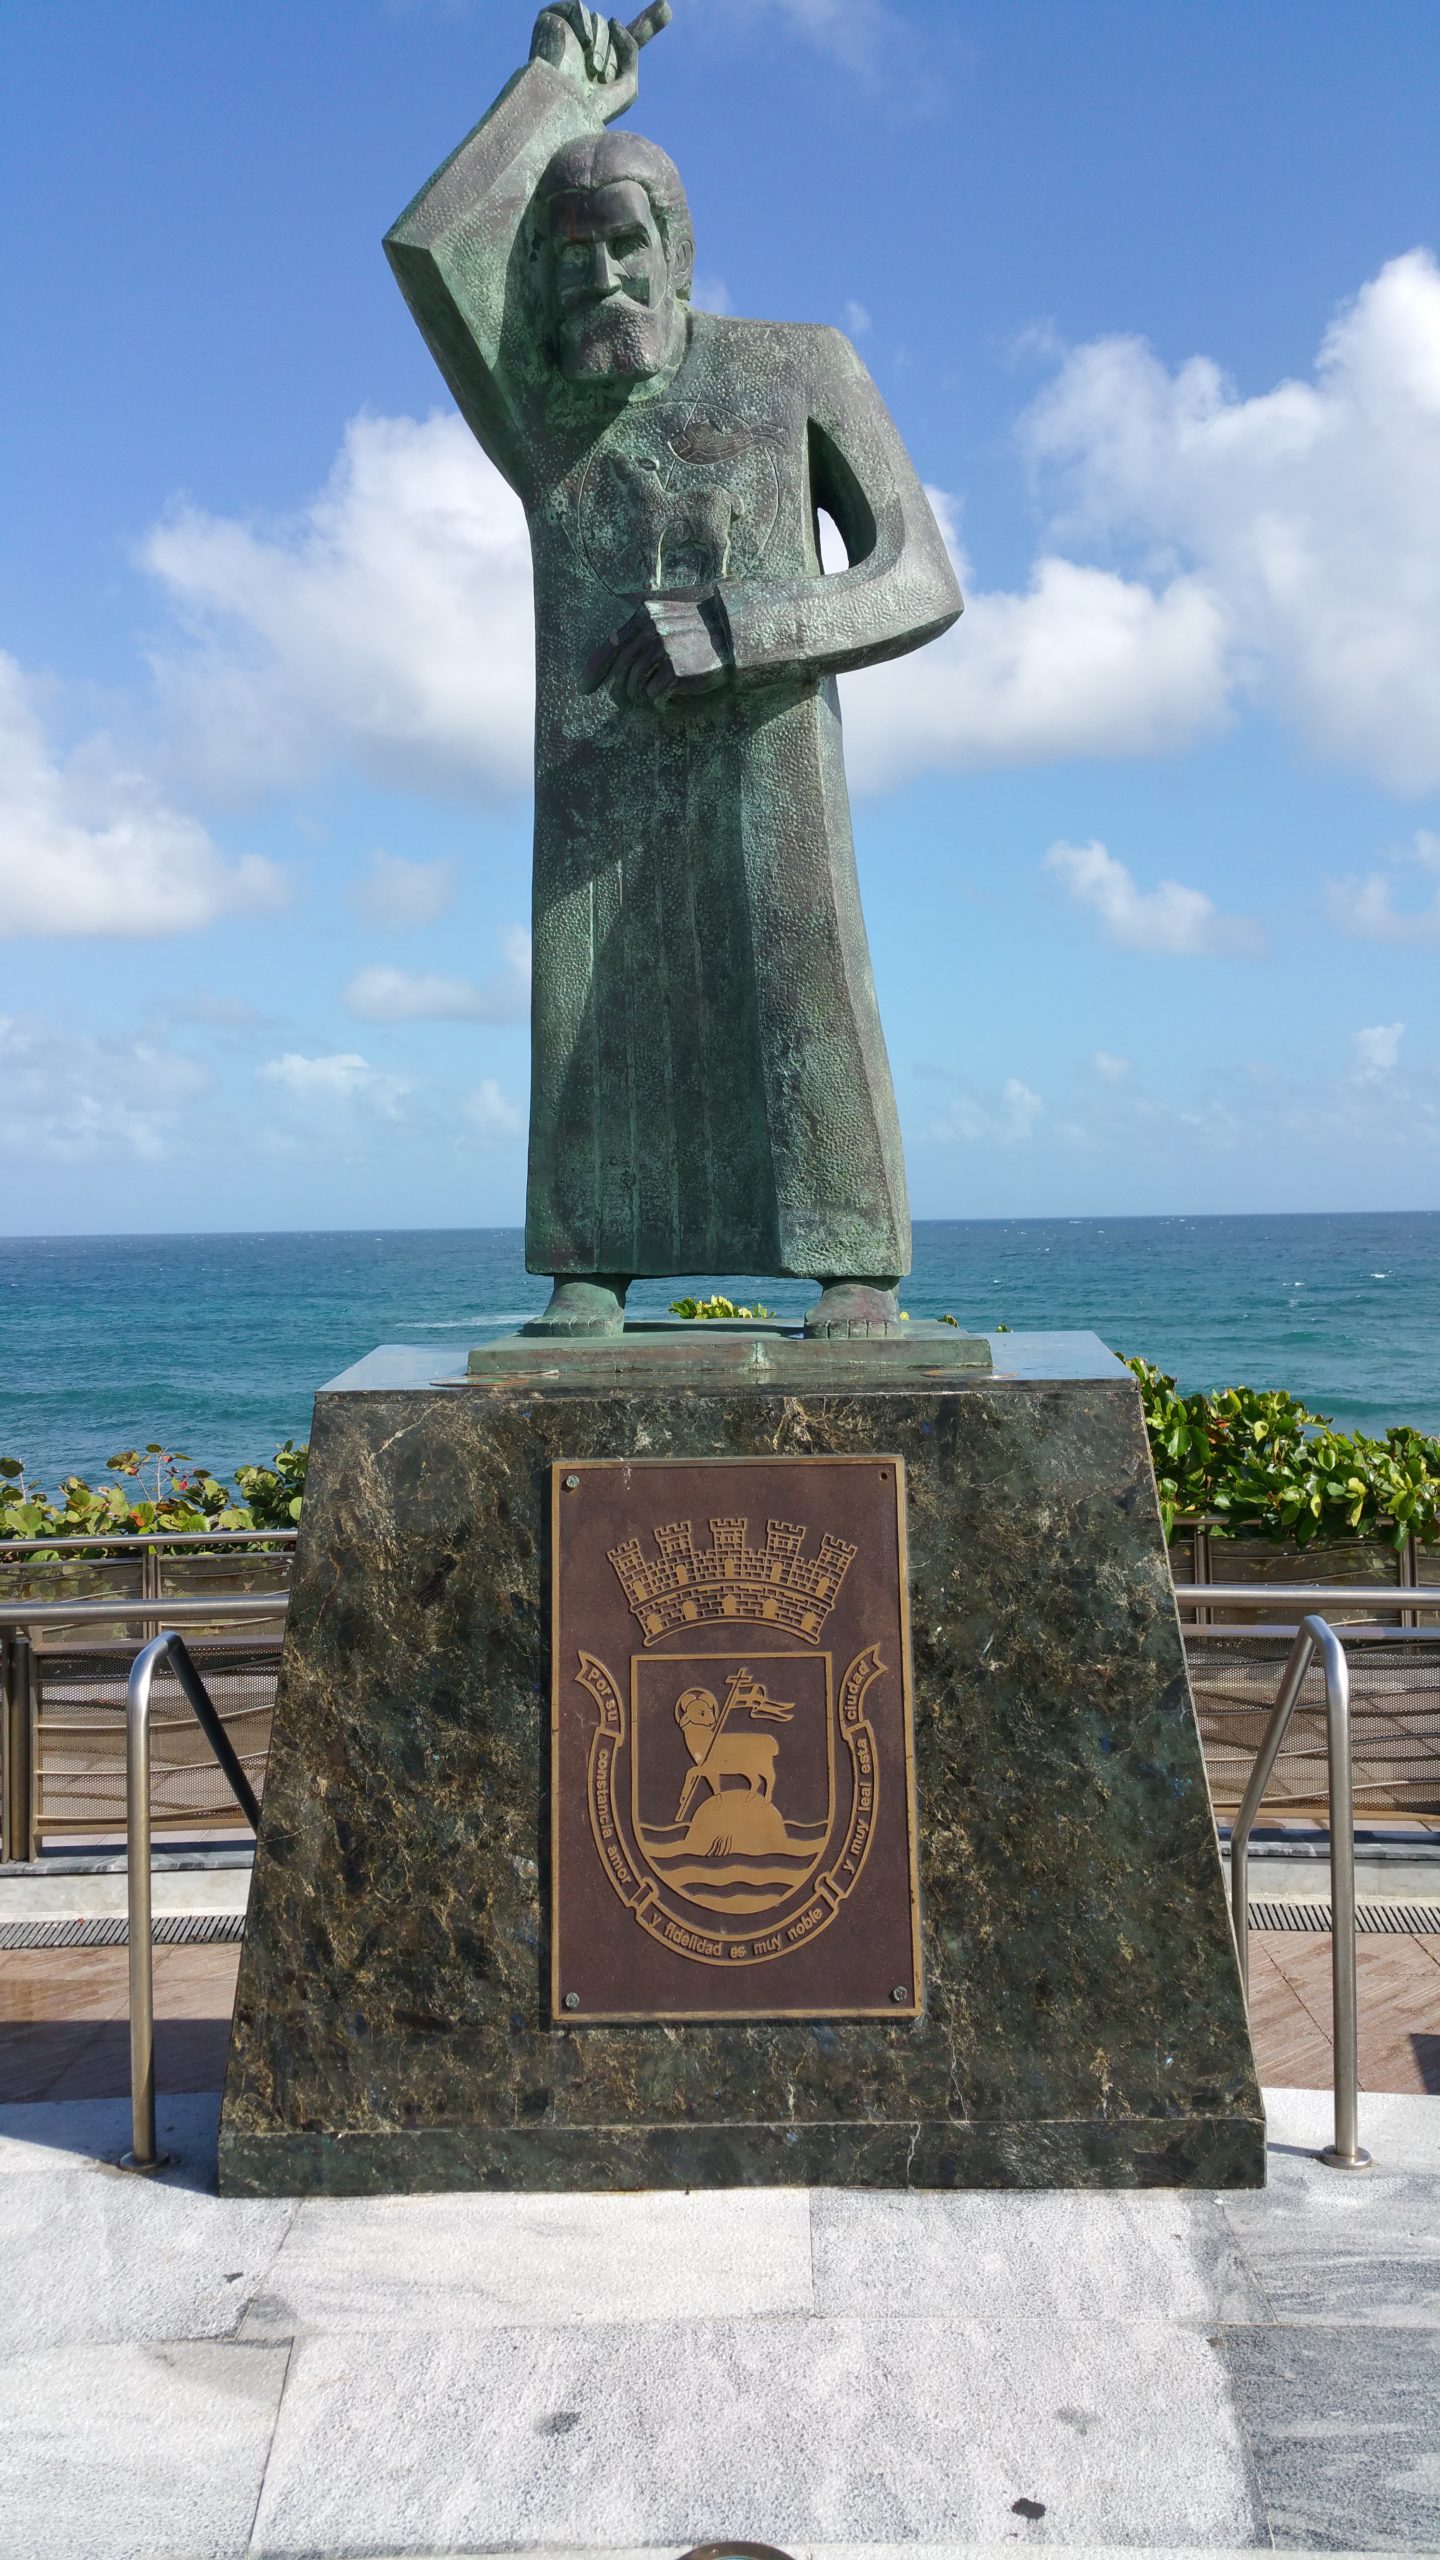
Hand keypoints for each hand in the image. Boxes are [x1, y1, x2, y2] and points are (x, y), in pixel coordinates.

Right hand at [530, 6, 640, 120]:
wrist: (562, 109)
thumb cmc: (592, 108)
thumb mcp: (628, 86)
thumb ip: (633, 49)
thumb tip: (614, 21)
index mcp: (608, 62)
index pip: (632, 37)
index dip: (650, 22)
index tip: (666, 6)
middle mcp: (589, 46)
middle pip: (615, 29)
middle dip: (614, 50)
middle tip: (599, 74)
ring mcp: (569, 33)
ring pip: (599, 20)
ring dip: (601, 45)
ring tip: (590, 68)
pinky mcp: (551, 21)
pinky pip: (577, 6)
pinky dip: (583, 23)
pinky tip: (581, 44)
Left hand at [584, 596, 731, 706]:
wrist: (735, 635)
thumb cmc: (701, 633)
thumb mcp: (669, 621)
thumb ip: (644, 633)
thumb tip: (618, 664)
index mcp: (645, 616)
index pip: (610, 645)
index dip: (594, 670)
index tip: (584, 689)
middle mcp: (651, 629)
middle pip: (621, 669)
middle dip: (617, 692)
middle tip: (620, 706)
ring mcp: (663, 648)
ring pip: (635, 684)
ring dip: (638, 700)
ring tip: (648, 704)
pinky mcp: (676, 669)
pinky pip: (655, 695)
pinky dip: (659, 704)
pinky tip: (668, 704)